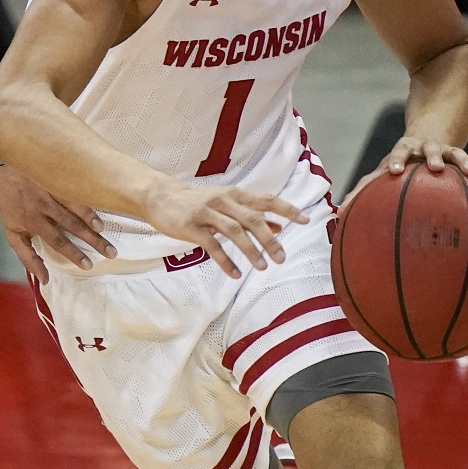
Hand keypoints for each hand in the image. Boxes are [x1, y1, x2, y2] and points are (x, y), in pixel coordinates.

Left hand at [0, 166, 115, 281]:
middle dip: (92, 240)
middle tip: (110, 253)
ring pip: (75, 206)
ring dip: (91, 219)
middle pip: (72, 225)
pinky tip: (99, 204)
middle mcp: (44, 205)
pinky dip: (87, 198)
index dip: (73, 253)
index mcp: (33, 220)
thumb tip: (44, 279)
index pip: (57, 240)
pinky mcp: (56, 176)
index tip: (88, 265)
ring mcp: (51, 189)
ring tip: (105, 231)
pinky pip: (74, 189)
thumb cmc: (10, 205)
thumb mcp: (12, 233)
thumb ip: (27, 257)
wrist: (2, 169)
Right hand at [144, 182, 307, 278]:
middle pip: (252, 219)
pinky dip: (225, 260)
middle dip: (269, 240)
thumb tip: (279, 227)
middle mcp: (224, 201)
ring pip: (234, 231)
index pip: (266, 200)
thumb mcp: (226, 204)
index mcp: (235, 195)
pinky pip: (212, 245)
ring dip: (250, 250)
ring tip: (262, 267)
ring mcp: (207, 213)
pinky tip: (235, 274)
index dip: (287, 209)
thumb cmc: (198, 201)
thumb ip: (251, 214)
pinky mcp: (192, 227)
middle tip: (281, 258)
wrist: (161, 196)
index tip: (306, 220)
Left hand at [347, 136, 467, 204]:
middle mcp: (426, 150)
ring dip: (464, 161)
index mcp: (404, 152)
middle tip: (436, 166)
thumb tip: (338, 215)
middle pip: (430, 149)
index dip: (396, 160)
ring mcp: (448, 152)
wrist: (426, 135)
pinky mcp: (464, 158)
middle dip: (433, 156)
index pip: (397, 153)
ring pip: (458, 153)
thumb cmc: (398, 164)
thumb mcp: (381, 174)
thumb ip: (362, 192)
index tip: (393, 170)